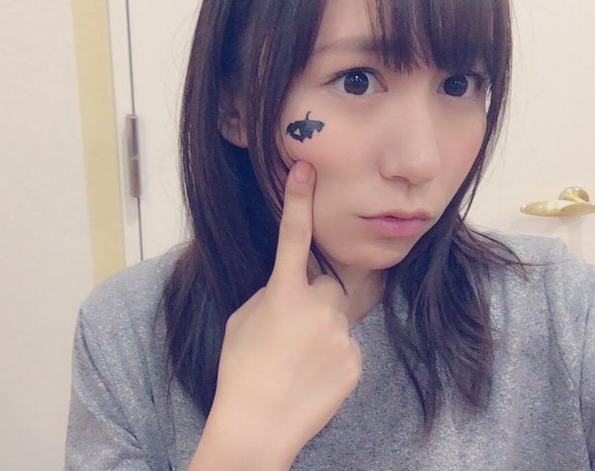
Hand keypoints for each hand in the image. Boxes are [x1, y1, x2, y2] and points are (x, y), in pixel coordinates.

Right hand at [205, 161, 361, 466]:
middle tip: (292, 329)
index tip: (304, 168)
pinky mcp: (355, 361)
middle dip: (313, 296)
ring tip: (297, 360)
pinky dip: (331, 356)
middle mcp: (318, 307)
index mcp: (283, 294)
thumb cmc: (240, 371)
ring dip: (320, 330)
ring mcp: (340, 335)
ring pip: (336, 318)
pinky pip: (346, 347)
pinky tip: (310, 375)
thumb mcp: (243, 322)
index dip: (298, 200)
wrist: (257, 427)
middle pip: (326, 284)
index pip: (292, 236)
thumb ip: (269, 296)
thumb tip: (287, 288)